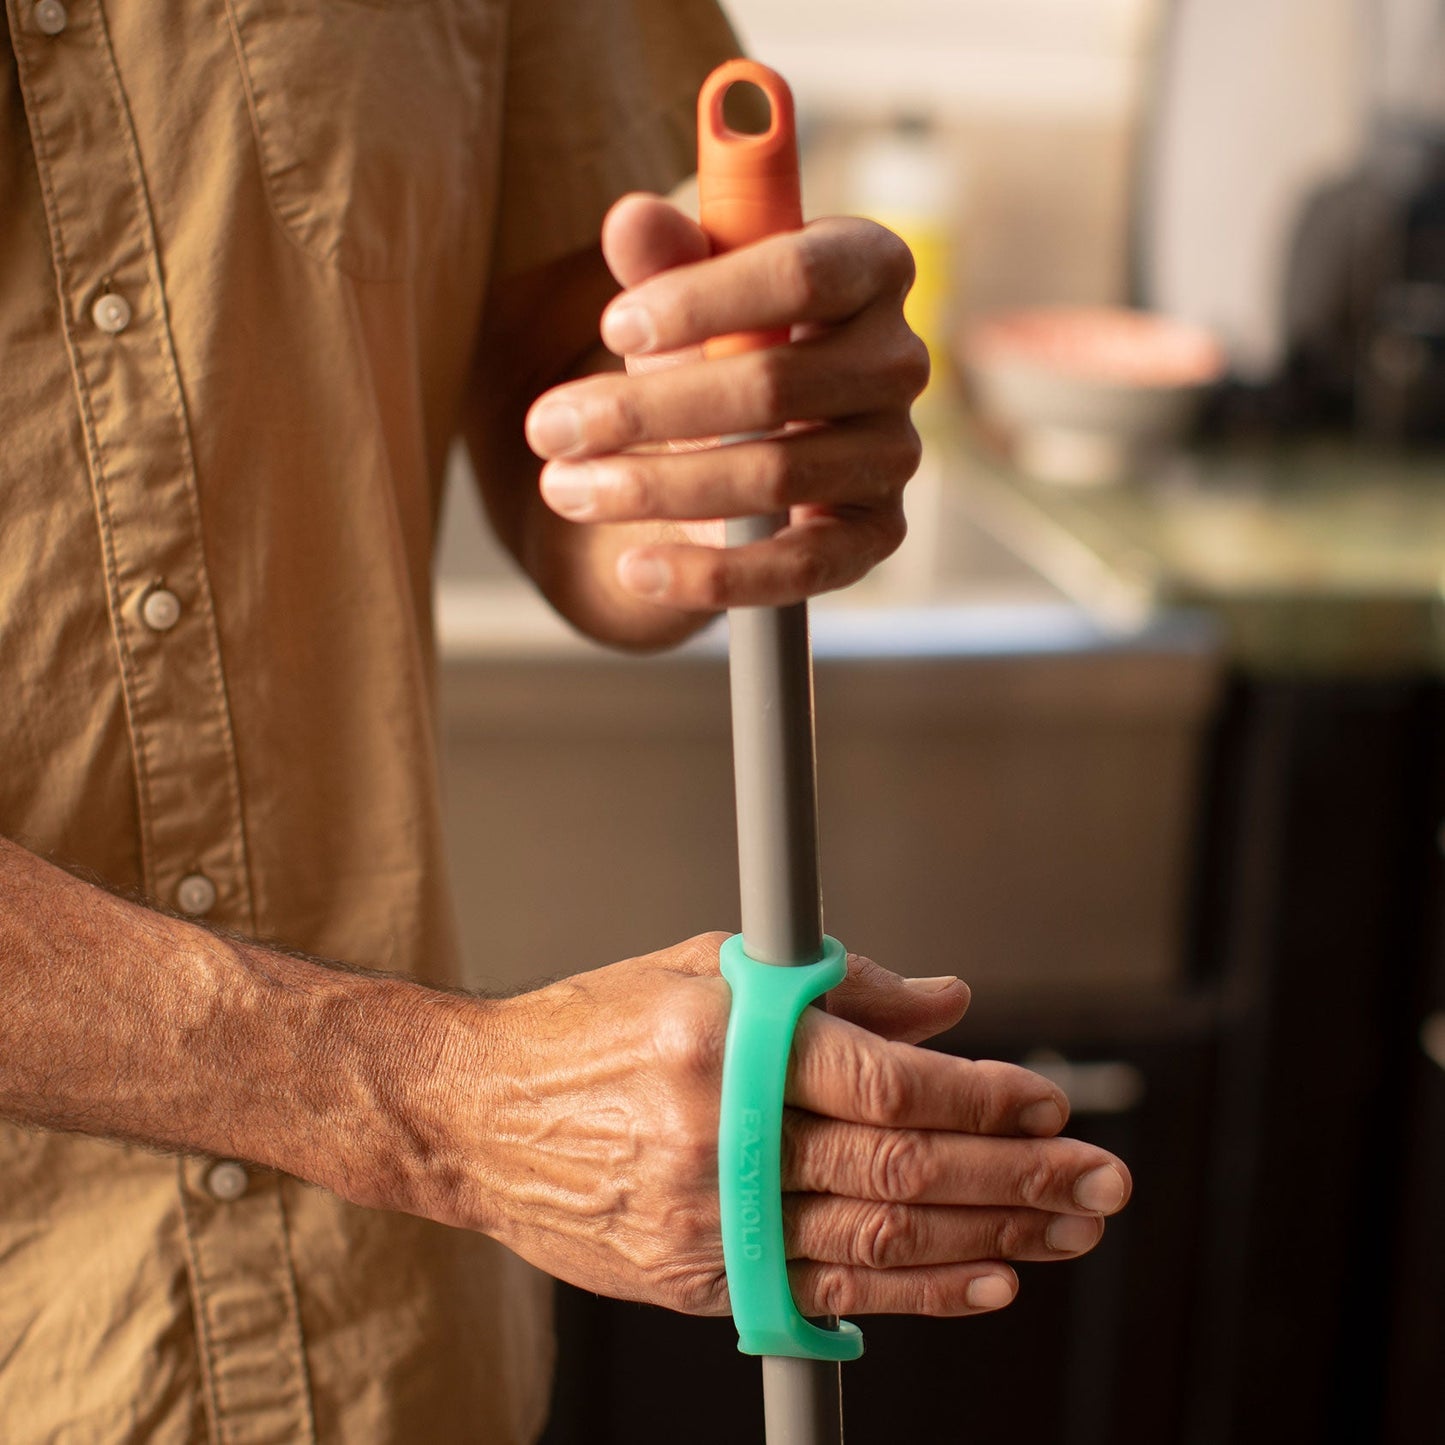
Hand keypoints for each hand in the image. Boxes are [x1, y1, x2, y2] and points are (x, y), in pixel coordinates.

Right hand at [428, 934, 1129, 1318]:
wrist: (480, 1117)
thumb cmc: (589, 1030)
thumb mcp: (700, 967)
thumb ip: (835, 987)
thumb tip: (946, 1004)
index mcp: (720, 1042)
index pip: (884, 1081)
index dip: (981, 1095)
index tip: (1042, 1098)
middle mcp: (716, 1136)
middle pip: (900, 1169)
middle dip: (1017, 1173)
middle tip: (1096, 1176)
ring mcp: (707, 1220)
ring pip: (880, 1240)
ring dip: (992, 1237)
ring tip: (1066, 1227)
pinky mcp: (699, 1279)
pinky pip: (829, 1297)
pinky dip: (917, 1292)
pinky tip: (985, 1281)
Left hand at [523, 194, 927, 610]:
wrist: (751, 437)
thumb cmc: (719, 342)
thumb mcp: (685, 298)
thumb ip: (662, 257)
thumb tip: (630, 219)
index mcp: (869, 267)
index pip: (801, 274)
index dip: (704, 300)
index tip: (610, 324)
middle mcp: (899, 359)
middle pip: (774, 384)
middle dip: (646, 410)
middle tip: (547, 429)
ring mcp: (894, 453)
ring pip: (774, 475)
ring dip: (655, 490)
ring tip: (564, 490)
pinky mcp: (876, 535)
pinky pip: (799, 566)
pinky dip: (713, 575)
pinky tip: (634, 569)